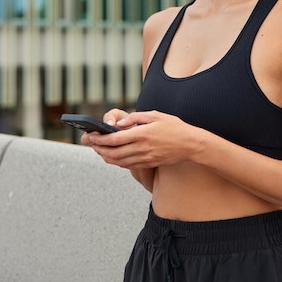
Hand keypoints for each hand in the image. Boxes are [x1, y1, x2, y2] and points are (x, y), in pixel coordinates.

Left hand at [85, 111, 200, 170]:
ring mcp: (145, 158)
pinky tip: (113, 158)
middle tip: (92, 144)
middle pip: (114, 152)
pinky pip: (129, 165)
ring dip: (106, 157)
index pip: (115, 139)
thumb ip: (136, 117)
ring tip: (99, 151)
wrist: (190, 144)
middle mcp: (142, 148)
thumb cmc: (174, 126)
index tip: (92, 136)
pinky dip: (117, 162)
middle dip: (100, 149)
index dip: (101, 139)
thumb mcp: (155, 115)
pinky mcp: (149, 163)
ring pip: (119, 161)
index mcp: (142, 134)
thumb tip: (120, 123)